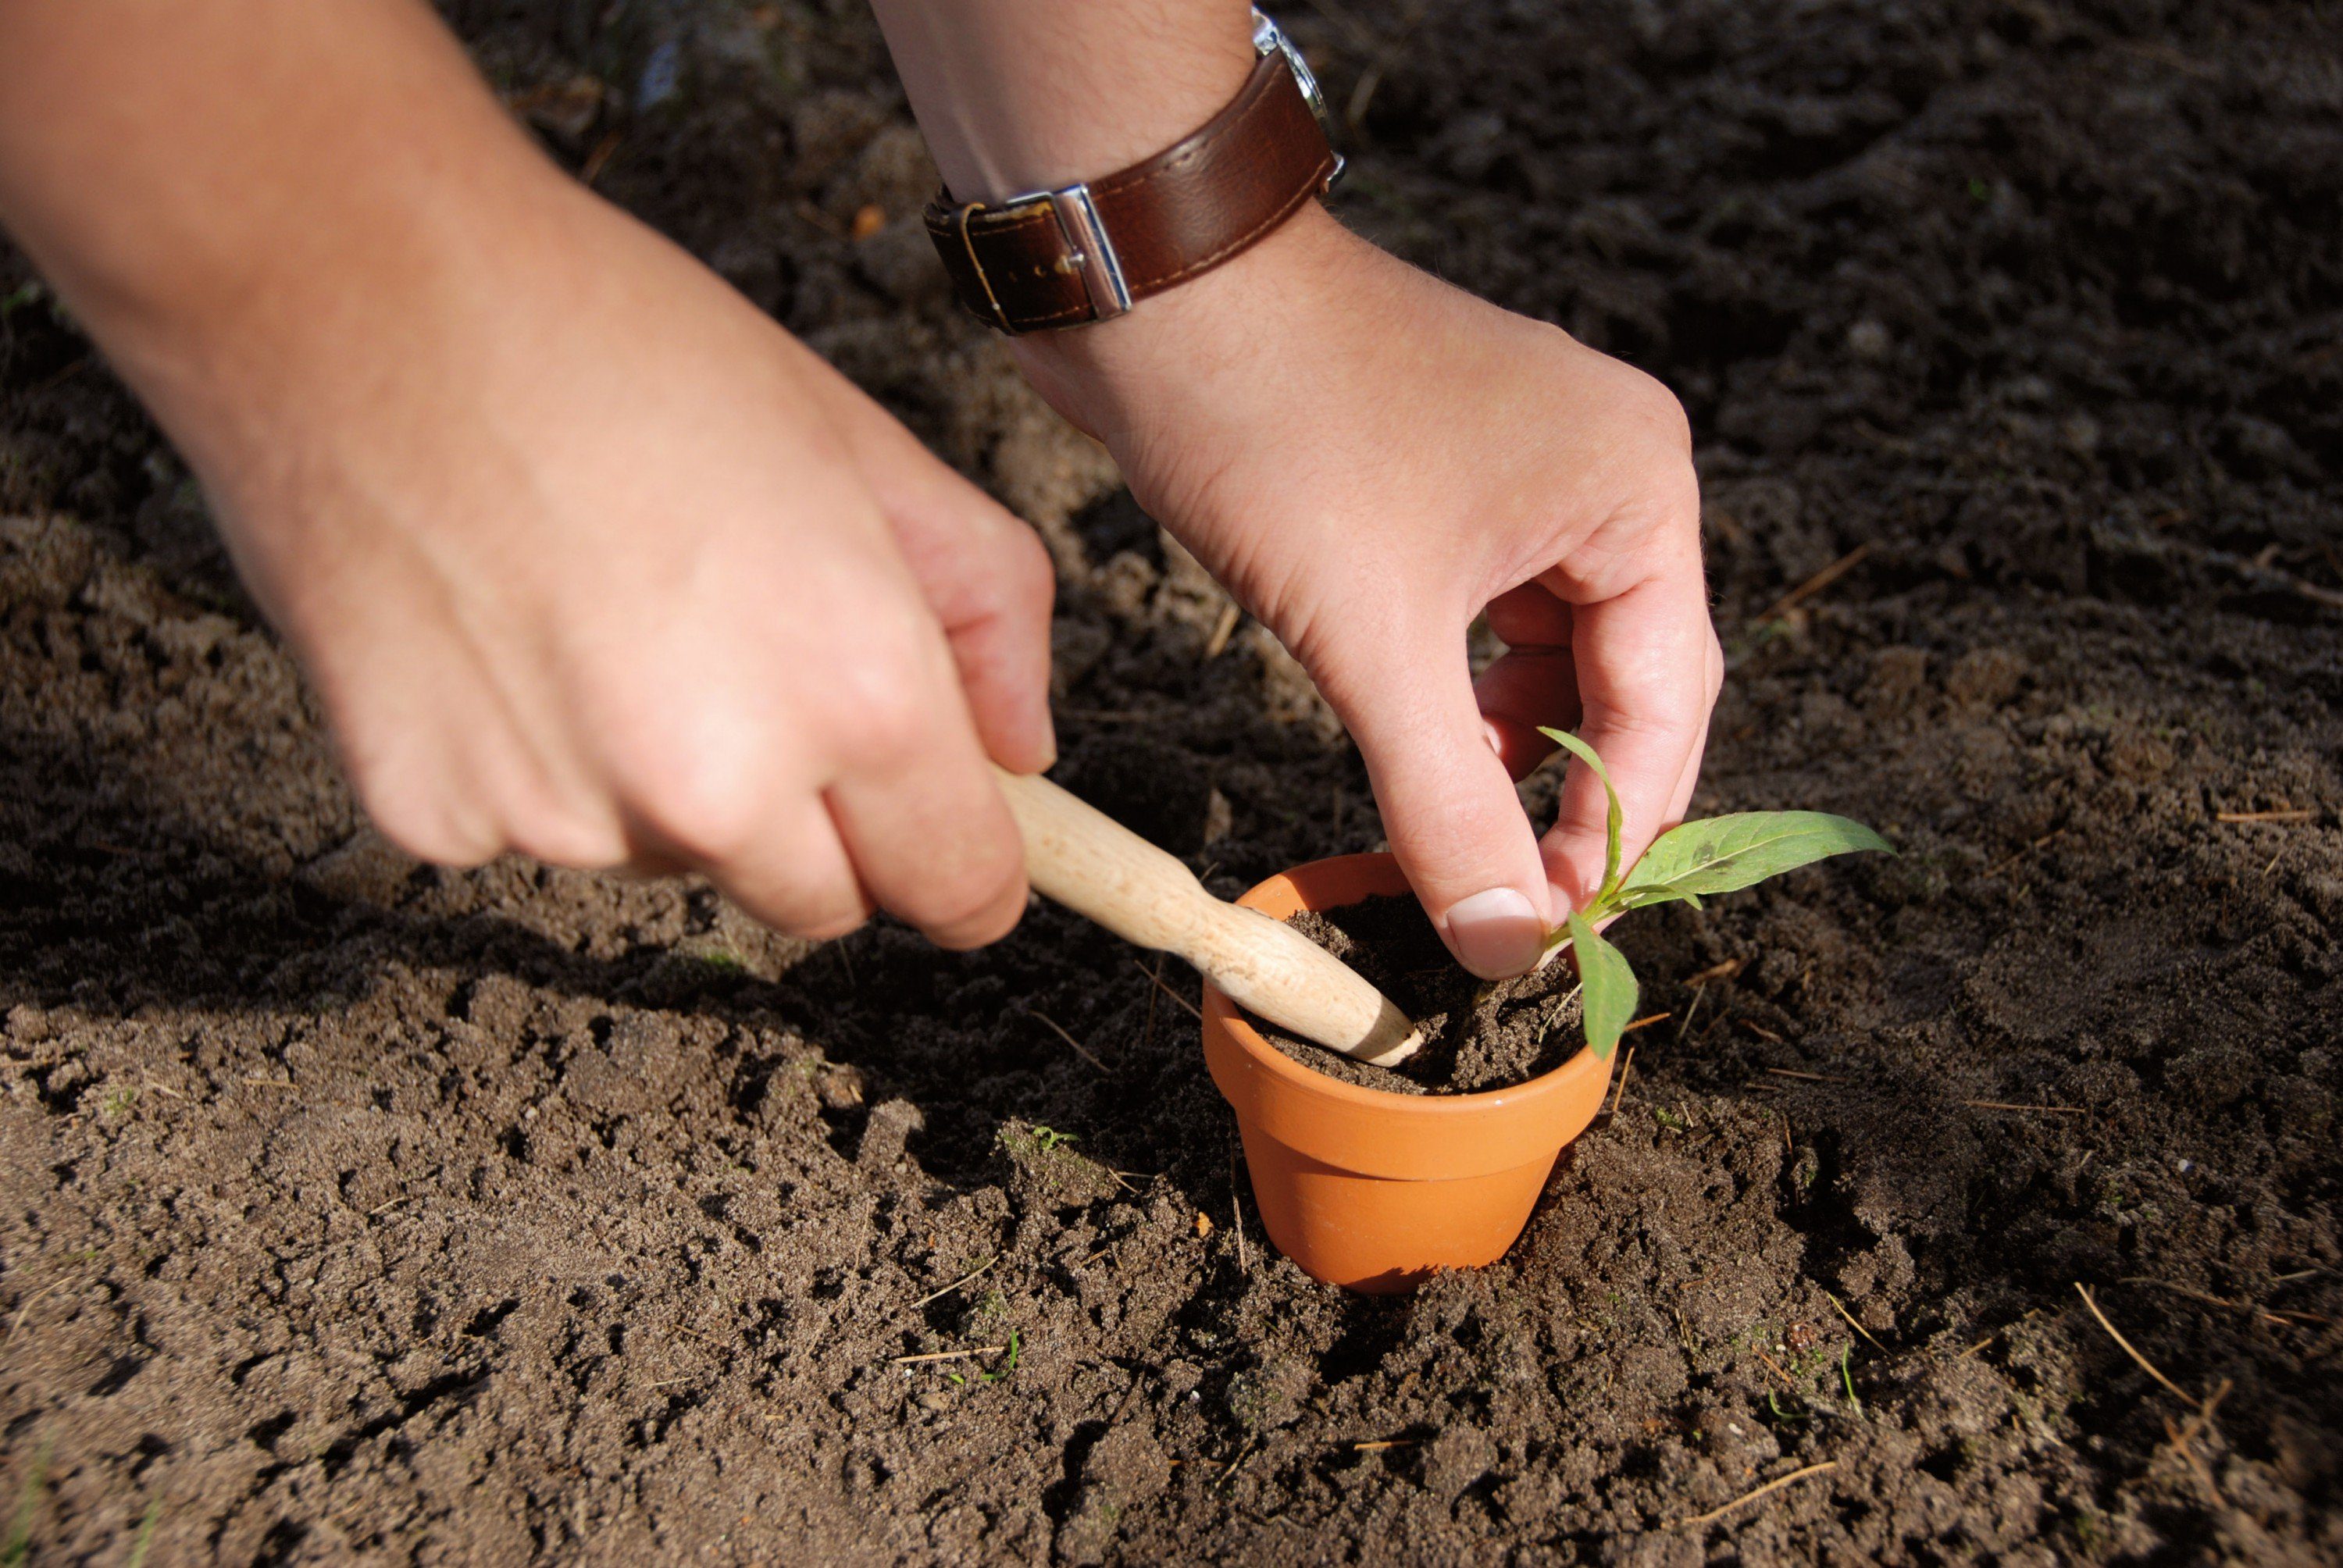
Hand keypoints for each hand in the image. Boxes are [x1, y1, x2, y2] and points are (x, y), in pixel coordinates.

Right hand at [140, 171, 1054, 946]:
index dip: (968, 863)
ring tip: (604, 611)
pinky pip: (530, 832)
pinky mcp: (432, 818)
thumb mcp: (865, 446)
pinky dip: (534, 763)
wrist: (362, 290)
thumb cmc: (623, 346)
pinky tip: (505, 629)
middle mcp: (718, 790)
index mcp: (858, 693)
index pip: (962, 891)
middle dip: (818, 824)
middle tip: (755, 670)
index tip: (951, 834)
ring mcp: (565, 818)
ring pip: (671, 862)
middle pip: (821, 905)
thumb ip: (989, 612)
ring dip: (666, 785)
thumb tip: (1020, 751)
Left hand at [1012, 204, 1720, 976]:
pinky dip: (1466, 689)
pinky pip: (1493, 610)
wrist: (1155, 290)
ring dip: (1515, 747)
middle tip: (1519, 909)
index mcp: (1636, 487)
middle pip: (1629, 679)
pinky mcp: (1451, 471)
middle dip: (1575, 795)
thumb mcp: (1373, 641)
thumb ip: (1448, 803)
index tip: (1554, 935)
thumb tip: (1505, 943)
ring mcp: (1529, 464)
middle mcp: (1606, 467)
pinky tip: (1425, 741)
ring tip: (1460, 826)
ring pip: (1555, 650)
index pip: (1666, 704)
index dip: (1615, 832)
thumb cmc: (1278, 429)